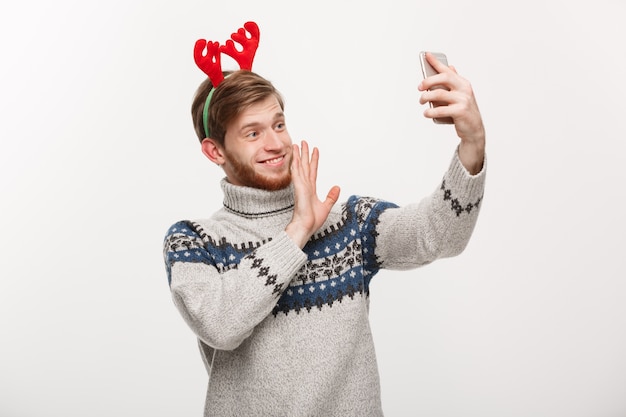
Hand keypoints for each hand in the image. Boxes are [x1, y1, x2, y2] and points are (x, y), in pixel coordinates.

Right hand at [285, 141, 340, 247]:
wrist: (306, 227)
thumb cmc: (312, 220)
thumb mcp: (326, 206)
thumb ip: (331, 196)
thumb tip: (337, 187)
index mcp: (311, 189)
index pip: (312, 171)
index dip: (314, 160)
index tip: (315, 150)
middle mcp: (305, 186)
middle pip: (305, 165)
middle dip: (304, 154)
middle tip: (304, 142)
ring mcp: (301, 186)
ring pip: (300, 167)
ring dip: (298, 155)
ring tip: (298, 144)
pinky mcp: (299, 189)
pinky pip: (297, 174)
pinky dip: (296, 165)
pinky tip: (295, 157)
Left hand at [418, 52, 485, 173]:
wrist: (474, 129)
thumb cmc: (463, 111)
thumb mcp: (460, 95)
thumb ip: (454, 82)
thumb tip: (450, 67)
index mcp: (463, 83)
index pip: (447, 70)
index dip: (436, 62)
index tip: (426, 55)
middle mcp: (464, 89)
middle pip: (443, 78)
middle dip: (428, 81)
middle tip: (419, 87)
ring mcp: (463, 100)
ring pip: (439, 94)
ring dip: (426, 98)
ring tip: (421, 102)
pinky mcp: (460, 111)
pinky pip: (441, 109)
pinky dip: (430, 111)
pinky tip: (426, 113)